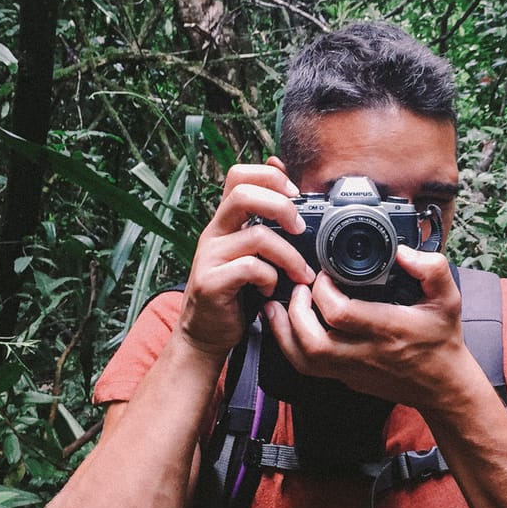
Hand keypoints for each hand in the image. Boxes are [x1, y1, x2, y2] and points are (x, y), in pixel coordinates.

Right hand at [176, 159, 315, 359]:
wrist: (206, 333)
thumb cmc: (236, 292)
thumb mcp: (253, 252)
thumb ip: (267, 224)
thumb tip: (289, 184)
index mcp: (226, 221)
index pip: (239, 175)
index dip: (270, 176)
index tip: (295, 195)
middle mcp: (215, 232)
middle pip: (244, 194)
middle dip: (281, 207)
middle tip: (300, 229)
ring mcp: (210, 257)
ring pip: (257, 236)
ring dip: (289, 255)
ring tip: (300, 274)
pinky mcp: (212, 282)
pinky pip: (251, 268)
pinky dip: (270, 278)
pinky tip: (271, 289)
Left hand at [263, 246, 472, 409]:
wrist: (443, 386)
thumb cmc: (442, 340)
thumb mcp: (448, 299)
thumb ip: (432, 269)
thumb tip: (402, 252)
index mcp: (390, 330)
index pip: (341, 314)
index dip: (323, 291)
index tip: (324, 274)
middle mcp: (367, 353)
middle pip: (313, 341)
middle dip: (295, 311)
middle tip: (298, 288)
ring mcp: (354, 370)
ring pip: (304, 359)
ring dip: (284, 331)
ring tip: (278, 306)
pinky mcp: (347, 379)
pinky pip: (308, 368)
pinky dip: (291, 346)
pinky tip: (288, 326)